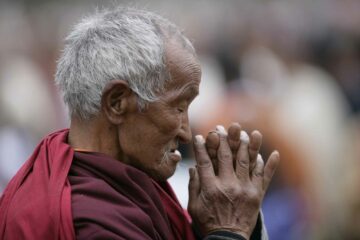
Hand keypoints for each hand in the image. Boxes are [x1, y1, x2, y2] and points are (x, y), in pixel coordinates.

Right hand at [188, 123, 279, 239]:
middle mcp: (228, 185)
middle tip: (223, 127)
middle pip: (226, 156)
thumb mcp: (194, 207)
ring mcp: (245, 189)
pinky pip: (265, 177)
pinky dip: (270, 165)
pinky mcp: (257, 195)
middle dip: (224, 139)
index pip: (204, 161)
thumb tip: (193, 168)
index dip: (201, 147)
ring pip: (246, 161)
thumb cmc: (208, 224)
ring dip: (247, 145)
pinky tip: (275, 153)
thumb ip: (193, 186)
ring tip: (249, 132)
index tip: (200, 136)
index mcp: (210, 188)